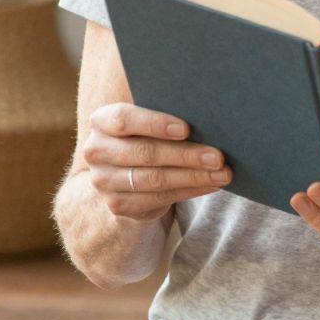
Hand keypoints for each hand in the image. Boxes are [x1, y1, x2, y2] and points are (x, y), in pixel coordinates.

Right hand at [82, 102, 231, 220]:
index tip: (186, 129)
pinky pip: (159, 198)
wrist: (125, 174)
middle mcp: (97, 151)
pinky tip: (211, 185)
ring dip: (194, 176)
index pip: (124, 119)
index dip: (155, 123)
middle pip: (145, 153)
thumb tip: (209, 115)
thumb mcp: (149, 122)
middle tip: (218, 157)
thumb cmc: (147, 136)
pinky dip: (190, 190)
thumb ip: (167, 116)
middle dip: (186, 155)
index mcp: (102, 121)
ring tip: (223, 173)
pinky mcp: (118, 204)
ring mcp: (104, 181)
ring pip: (154, 179)